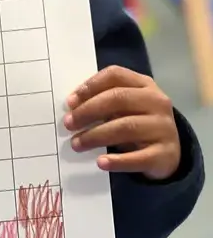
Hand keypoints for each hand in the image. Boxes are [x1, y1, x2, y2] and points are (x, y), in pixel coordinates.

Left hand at [64, 65, 179, 180]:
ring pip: (125, 127)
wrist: (169, 153)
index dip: (90, 86)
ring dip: (96, 136)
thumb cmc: (139, 123)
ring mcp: (163, 127)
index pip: (115, 75)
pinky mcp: (164, 154)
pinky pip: (138, 157)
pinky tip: (100, 162)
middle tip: (68, 124)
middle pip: (118, 98)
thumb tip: (72, 108)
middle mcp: (157, 102)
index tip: (70, 102)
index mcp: (144, 85)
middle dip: (88, 111)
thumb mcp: (127, 107)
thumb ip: (105, 102)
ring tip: (76, 144)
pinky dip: (117, 161)